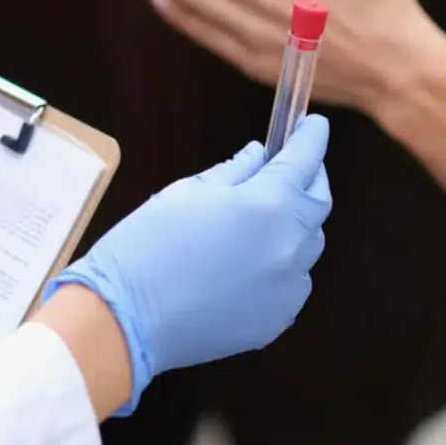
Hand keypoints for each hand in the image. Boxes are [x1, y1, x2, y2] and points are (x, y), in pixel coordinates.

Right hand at [46, 115, 331, 415]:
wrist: (127, 318)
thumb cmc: (148, 244)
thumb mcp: (187, 193)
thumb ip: (233, 172)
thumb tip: (259, 157)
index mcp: (268, 204)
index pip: (305, 160)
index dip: (312, 137)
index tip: (313, 125)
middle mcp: (290, 245)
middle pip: (319, 205)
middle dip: (311, 180)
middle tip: (294, 169)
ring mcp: (287, 288)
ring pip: (308, 247)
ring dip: (295, 226)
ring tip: (263, 221)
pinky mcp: (277, 319)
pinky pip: (292, 284)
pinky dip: (281, 267)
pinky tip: (250, 265)